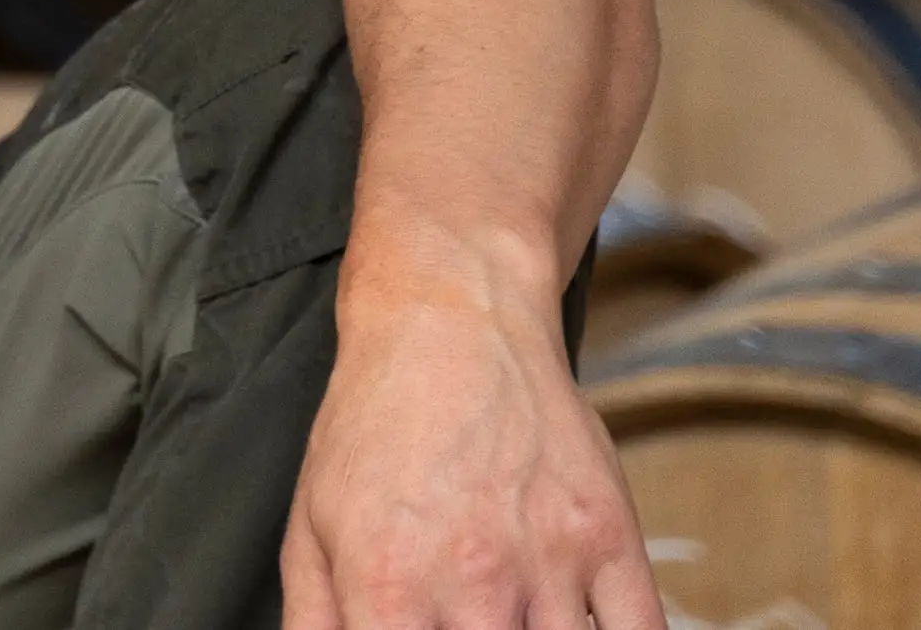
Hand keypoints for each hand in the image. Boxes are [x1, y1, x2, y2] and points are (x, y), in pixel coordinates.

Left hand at [281, 240, 660, 629]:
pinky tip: (579, 627)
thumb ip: (314, 623)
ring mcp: (548, 562)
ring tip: (514, 618)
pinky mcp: (609, 538)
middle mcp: (472, 582)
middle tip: (471, 623)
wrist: (451, 320)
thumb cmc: (375, 424)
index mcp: (387, 586)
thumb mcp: (311, 524)